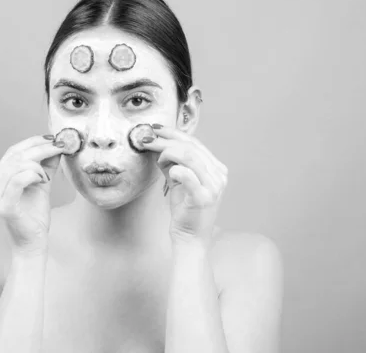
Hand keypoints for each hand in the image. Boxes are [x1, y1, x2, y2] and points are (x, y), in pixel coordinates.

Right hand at [0, 135, 64, 255]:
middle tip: (60, 146)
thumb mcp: (41, 184)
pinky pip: (18, 180)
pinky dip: (33, 174)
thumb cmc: (34, 216)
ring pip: (17, 165)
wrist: (33, 242)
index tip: (53, 138)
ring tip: (48, 176)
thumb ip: (46, 166)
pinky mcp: (4, 206)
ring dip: (38, 164)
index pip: (12, 152)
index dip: (33, 141)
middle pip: (15, 156)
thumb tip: (56, 146)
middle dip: (40, 148)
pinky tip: (43, 180)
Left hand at [141, 124, 227, 244]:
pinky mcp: (203, 198)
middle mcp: (219, 175)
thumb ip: (172, 162)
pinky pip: (187, 175)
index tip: (155, 129)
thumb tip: (156, 143)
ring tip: (154, 157)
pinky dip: (175, 169)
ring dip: (166, 152)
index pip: (195, 143)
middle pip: (191, 147)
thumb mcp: (179, 181)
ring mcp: (214, 187)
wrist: (190, 238)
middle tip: (146, 139)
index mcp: (217, 169)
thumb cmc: (185, 209)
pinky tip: (168, 172)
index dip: (174, 133)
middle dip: (165, 140)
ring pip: (189, 156)